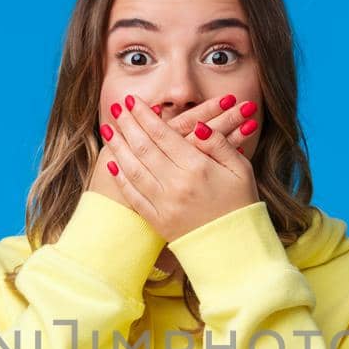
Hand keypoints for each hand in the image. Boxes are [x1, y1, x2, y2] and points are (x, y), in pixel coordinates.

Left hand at [96, 93, 262, 241]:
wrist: (234, 247)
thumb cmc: (240, 204)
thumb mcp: (240, 169)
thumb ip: (219, 144)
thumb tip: (199, 125)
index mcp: (197, 167)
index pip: (164, 134)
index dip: (146, 116)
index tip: (133, 101)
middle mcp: (176, 183)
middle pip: (144, 147)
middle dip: (128, 125)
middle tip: (116, 108)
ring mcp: (164, 203)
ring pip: (134, 168)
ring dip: (118, 147)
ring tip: (108, 129)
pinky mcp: (157, 220)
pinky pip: (133, 195)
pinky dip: (121, 177)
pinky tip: (113, 163)